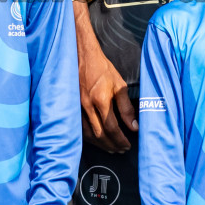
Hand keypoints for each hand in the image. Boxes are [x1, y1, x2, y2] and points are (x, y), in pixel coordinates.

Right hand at [77, 2, 135, 151]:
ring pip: (88, 134)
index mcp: (101, 99)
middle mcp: (87, 106)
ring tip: (110, 148)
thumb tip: (134, 126)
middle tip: (121, 150)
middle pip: (99, 135)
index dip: (120, 140)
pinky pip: (79, 128)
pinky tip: (96, 140)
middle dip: (111, 145)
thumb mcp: (119, 84)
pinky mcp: (71, 107)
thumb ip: (126, 107)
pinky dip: (89, 138)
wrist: (80, 55)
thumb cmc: (102, 68)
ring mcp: (77, 107)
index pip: (112, 128)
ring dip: (100, 144)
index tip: (127, 145)